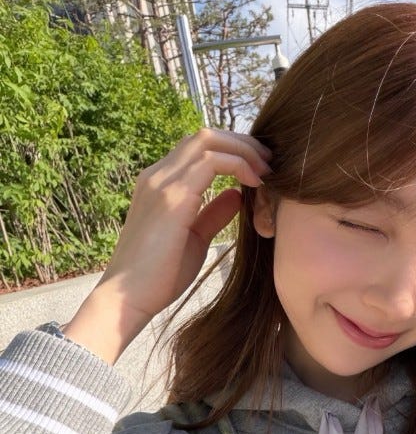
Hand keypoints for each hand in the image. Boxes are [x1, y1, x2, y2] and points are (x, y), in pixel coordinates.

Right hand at [64, 128, 270, 362]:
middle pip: (205, 135)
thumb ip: (213, 213)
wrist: (128, 298)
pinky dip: (239, 165)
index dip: (232, 149)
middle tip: (269, 160)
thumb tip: (237, 195)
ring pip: (208, 140)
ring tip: (267, 169)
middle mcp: (158, 175)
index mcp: (160, 183)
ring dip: (244, 150)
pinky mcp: (173, 197)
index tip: (259, 167)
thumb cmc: (159, 275)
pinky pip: (212, 162)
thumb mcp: (195, 238)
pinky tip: (255, 183)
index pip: (198, 147)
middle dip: (242, 142)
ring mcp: (162, 182)